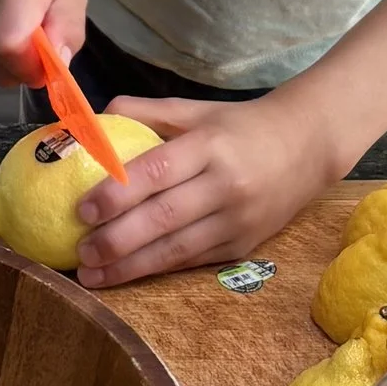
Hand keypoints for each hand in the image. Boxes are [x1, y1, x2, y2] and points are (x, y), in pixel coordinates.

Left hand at [73, 86, 349, 287]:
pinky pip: (193, 261)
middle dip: (116, 240)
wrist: (307, 147)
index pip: (157, 171)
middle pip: (164, 218)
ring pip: (177, 249)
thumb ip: (145, 113)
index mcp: (210, 145)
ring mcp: (238, 220)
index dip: (117, 193)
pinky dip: (158, 270)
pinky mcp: (243, 245)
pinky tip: (128, 275)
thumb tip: (90, 123)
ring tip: (92, 274)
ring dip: (130, 266)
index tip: (82, 209)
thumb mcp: (196, 109)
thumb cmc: (240, 126)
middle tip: (80, 251)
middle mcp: (226, 185)